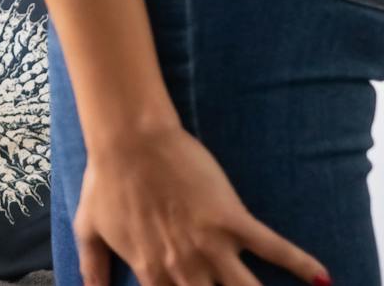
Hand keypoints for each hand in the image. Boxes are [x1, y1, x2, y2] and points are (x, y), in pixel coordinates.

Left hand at [75, 125, 329, 285]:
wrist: (128, 139)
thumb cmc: (105, 179)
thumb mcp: (89, 227)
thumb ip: (92, 267)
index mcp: (151, 273)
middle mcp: (184, 267)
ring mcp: (211, 246)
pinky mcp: (233, 220)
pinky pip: (275, 249)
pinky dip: (302, 265)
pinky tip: (322, 279)